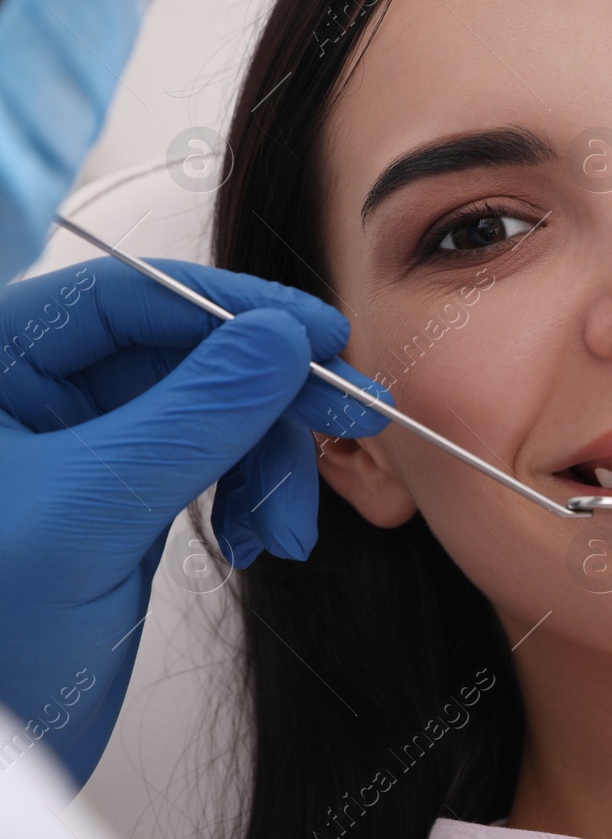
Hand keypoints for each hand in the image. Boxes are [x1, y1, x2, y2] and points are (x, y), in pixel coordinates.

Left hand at [0, 258, 388, 784]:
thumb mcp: (91, 514)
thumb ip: (193, 416)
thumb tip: (278, 340)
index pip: (128, 299)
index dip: (232, 309)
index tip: (318, 334)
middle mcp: (36, 397)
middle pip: (185, 352)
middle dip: (269, 395)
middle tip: (348, 414)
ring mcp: (85, 448)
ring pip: (213, 410)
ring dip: (270, 460)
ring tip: (287, 527)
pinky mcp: (123, 499)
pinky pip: (215, 463)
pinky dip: (254, 496)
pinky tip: (261, 540)